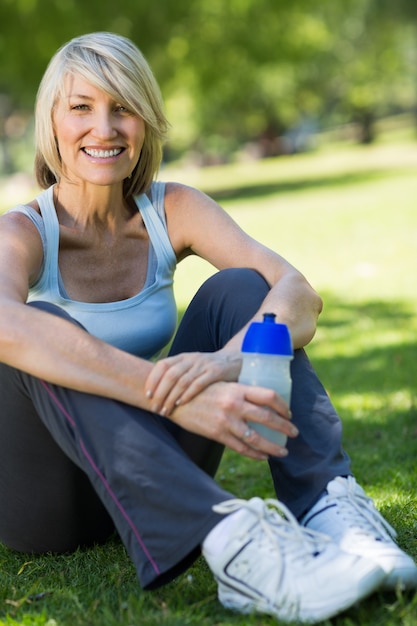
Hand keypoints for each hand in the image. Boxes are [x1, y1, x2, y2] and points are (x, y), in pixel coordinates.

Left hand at [145, 351, 240, 415]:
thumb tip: (155, 390)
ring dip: (171, 397)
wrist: (234, 361)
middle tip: (155, 408)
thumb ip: (176, 374)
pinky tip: (181, 404)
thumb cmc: (207, 369)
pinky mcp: (215, 372)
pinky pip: (198, 384)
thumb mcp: (191, 367)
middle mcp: (191, 359)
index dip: (152, 379)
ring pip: (182, 380)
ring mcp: (203, 365)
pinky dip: (187, 394)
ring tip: (166, 410)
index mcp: (182, 357)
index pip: (162, 365)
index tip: (147, 395)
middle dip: (160, 393)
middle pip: (170, 375)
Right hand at [169, 380, 298, 460]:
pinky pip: (241, 448)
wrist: (175, 400)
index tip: (289, 412)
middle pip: (268, 418)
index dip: (283, 406)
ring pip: (257, 438)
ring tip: (283, 451)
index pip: (269, 396)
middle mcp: (234, 405)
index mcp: (237, 389)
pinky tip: (263, 456)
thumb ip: (240, 392)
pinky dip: (255, 454)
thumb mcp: (222, 385)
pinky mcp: (218, 434)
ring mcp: (226, 421)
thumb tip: (260, 401)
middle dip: (285, 427)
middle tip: (294, 433)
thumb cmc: (200, 391)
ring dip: (273, 446)